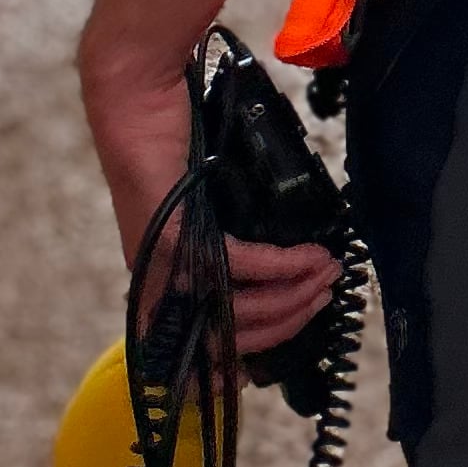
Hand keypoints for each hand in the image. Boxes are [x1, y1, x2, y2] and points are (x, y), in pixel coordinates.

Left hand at [81, 41, 340, 372]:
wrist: (139, 98)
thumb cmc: (173, 142)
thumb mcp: (206, 201)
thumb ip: (230, 238)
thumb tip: (285, 264)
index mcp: (165, 281)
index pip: (201, 347)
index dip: (235, 368)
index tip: (274, 363)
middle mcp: (161, 283)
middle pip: (231, 335)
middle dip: (288, 321)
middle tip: (326, 295)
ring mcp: (164, 264)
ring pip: (236, 311)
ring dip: (293, 297)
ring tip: (328, 274)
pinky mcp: (172, 236)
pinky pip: (238, 265)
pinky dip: (282, 265)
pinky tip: (310, 256)